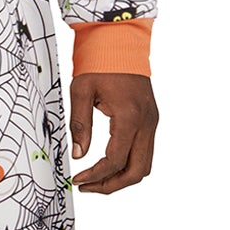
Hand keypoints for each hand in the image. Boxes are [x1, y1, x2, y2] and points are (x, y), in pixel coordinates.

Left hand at [69, 73, 158, 193]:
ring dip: (122, 177)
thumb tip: (78, 154)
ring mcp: (151, 122)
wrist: (119, 42)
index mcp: (130, 117)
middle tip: (88, 186)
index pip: (115, 161)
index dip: (96, 175)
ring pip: (144, 165)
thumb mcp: (81, 92)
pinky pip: (144, 152)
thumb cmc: (100, 62)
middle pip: (137, 171)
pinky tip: (109, 163)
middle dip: (112, 185)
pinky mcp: (150, 120)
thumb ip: (80, 126)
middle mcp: (146, 123)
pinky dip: (129, 163)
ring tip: (97, 179)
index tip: (78, 179)